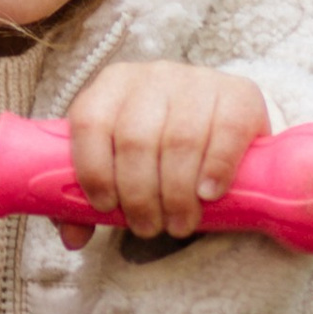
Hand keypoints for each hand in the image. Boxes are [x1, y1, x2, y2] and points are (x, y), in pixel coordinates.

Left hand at [53, 63, 269, 248]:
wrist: (219, 120)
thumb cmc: (156, 148)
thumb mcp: (119, 164)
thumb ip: (86, 198)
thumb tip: (73, 238)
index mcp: (110, 85)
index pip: (90, 123)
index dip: (95, 170)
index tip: (106, 208)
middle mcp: (152, 76)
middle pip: (136, 139)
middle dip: (139, 195)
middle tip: (147, 228)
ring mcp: (197, 81)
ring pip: (180, 140)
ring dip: (176, 193)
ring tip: (178, 224)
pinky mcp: (239, 93)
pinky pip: (226, 132)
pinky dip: (216, 168)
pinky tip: (208, 194)